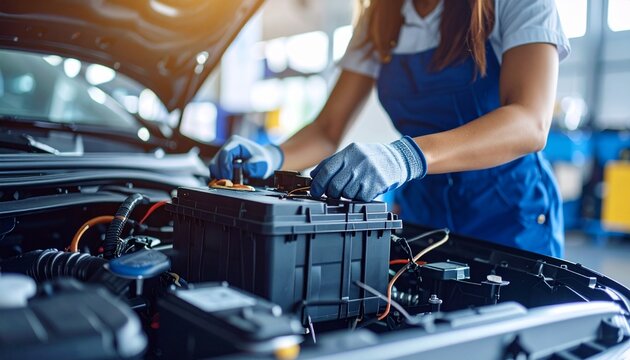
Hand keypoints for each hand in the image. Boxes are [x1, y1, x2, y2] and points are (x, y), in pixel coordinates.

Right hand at [209, 135, 282, 179]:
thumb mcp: (261, 164)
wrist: (262, 163)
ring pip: (214, 167)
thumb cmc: (262, 161)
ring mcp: (222, 156)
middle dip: (222, 173)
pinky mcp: (221, 164)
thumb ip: (252, 166)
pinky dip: (220, 178)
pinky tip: (229, 182)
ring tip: (231, 183)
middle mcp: (227, 147)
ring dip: (220, 177)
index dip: (225, 166)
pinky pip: (215, 172)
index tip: (229, 177)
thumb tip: (241, 169)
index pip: (225, 153)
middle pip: (216, 161)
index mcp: (235, 142)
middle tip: (230, 183)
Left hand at [309, 136, 426, 201]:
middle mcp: (358, 163)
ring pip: (346, 194)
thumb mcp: (352, 152)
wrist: (398, 159)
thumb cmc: (372, 157)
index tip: (315, 191)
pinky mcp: (376, 186)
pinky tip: (363, 190)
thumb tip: (314, 175)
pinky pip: (359, 198)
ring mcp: (368, 175)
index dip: (318, 184)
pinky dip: (358, 197)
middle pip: (334, 186)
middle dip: (330, 193)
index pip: (326, 170)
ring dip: (346, 195)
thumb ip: (332, 162)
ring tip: (352, 188)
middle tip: (333, 193)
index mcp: (349, 152)